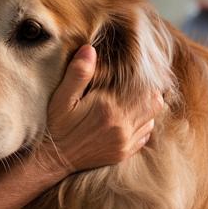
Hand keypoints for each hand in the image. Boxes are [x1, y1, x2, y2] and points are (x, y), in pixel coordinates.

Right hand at [39, 45, 163, 177]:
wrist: (53, 159)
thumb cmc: (57, 125)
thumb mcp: (62, 97)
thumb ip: (78, 73)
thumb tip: (89, 49)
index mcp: (108, 109)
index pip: (143, 89)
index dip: (143, 77)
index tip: (134, 71)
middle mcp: (122, 127)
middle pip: (154, 103)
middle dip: (149, 91)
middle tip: (136, 84)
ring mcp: (125, 143)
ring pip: (152, 119)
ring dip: (146, 108)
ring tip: (132, 99)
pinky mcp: (123, 153)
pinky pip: (145, 136)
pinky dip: (142, 124)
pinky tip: (128, 118)